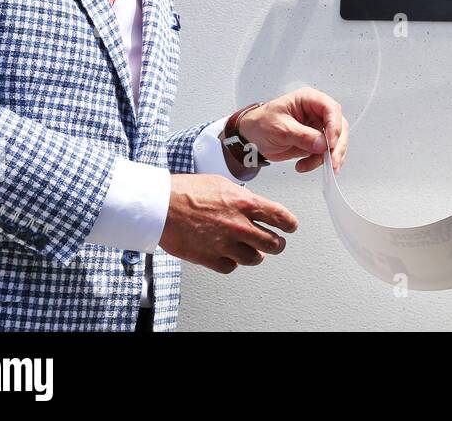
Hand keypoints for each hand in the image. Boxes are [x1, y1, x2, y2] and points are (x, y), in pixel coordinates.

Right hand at [158, 173, 297, 273]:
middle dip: (277, 244)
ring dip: (255, 255)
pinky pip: (230, 267)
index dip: (290, 224)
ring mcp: (225, 244)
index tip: (291, 227)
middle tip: (275, 243)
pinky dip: (231, 263)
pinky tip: (229, 256)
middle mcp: (239, 225)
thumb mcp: (222, 184)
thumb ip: (242, 197)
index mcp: (245, 203)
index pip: (281, 217)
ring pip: (254, 259)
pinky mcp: (209, 258)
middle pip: (273, 243)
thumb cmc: (187, 191)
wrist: (161, 205)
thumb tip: (253, 204)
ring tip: (253, 252)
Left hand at [233, 86, 348, 172]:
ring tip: (309, 165)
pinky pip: (325, 154)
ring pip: (335, 143)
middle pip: (339, 127)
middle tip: (331, 162)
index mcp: (309, 100)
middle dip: (336, 146)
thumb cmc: (261, 124)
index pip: (331, 109)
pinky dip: (318, 163)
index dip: (334, 126)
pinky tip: (304, 166)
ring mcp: (317, 128)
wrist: (250, 138)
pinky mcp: (315, 142)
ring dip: (328, 158)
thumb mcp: (280, 128)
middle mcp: (317, 112)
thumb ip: (302, 136)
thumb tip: (322, 144)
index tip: (330, 143)